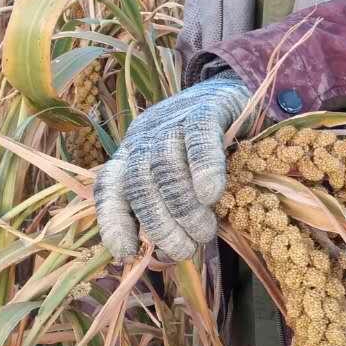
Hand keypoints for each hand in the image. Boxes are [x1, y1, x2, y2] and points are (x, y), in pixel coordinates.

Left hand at [94, 76, 250, 261]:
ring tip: (204, 232)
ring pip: (164, 165)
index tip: (127, 252)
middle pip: (138, 182)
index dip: (113, 221)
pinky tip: (211, 193)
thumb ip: (170, 205)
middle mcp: (145, 136)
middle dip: (158, 224)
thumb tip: (165, 254)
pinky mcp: (205, 107)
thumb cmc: (210, 148)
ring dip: (183, 207)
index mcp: (132, 154)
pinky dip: (202, 168)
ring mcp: (173, 119)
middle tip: (183, 250)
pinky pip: (198, 137)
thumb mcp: (181, 176)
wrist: (236, 91)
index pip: (109, 186)